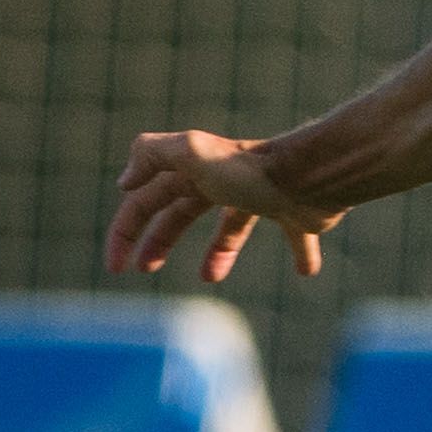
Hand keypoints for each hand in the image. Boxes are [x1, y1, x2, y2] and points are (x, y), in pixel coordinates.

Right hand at [106, 130, 340, 283]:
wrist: (315, 176)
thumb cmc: (253, 171)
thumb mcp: (193, 153)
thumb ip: (152, 154)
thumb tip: (125, 183)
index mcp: (196, 171)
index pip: (147, 201)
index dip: (126, 231)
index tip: (116, 267)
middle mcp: (227, 182)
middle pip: (182, 211)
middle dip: (160, 239)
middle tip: (144, 269)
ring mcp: (262, 197)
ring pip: (233, 225)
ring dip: (220, 250)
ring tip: (210, 278)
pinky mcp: (297, 213)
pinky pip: (295, 235)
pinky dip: (301, 252)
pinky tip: (307, 271)